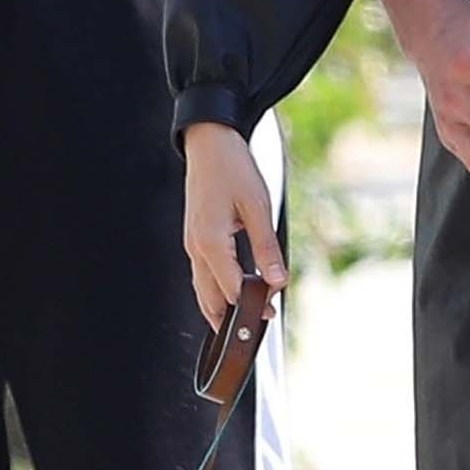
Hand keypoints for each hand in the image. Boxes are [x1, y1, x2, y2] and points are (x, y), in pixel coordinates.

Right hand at [182, 122, 286, 328]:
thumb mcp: (258, 207)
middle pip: (209, 298)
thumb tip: (277, 280)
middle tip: (256, 325)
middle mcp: (196, 247)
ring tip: (242, 321)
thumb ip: (267, 247)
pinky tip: (229, 294)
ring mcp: (192, 243)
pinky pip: (201, 274)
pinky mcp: (195, 238)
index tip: (269, 313)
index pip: (230, 289)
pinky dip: (215, 290)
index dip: (250, 305)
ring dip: (220, 307)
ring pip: (202, 289)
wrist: (210, 143)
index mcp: (210, 241)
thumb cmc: (232, 168)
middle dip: (231, 317)